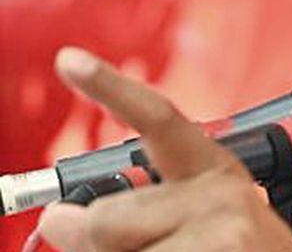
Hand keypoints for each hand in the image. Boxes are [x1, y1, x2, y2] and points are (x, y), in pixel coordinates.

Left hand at [37, 47, 291, 251]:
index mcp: (215, 173)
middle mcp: (224, 194)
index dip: (113, 88)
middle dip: (101, 244)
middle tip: (145, 248)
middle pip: (107, 217)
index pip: (160, 120)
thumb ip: (133, 213)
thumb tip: (64, 220)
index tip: (70, 60)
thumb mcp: (195, 225)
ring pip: (116, 250)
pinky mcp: (222, 251)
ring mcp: (226, 228)